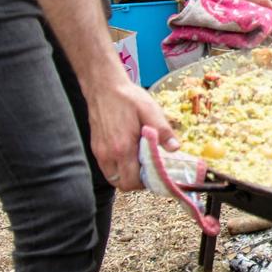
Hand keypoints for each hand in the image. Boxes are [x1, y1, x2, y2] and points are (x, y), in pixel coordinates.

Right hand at [86, 78, 177, 192]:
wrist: (103, 86)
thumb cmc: (127, 97)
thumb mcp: (150, 110)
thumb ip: (163, 131)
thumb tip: (175, 148)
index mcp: (122, 148)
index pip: (132, 181)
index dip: (146, 183)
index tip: (157, 174)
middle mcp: (108, 154)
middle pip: (122, 184)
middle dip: (137, 182)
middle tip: (149, 170)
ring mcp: (99, 152)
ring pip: (113, 178)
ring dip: (127, 176)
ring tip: (139, 163)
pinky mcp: (96, 148)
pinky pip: (107, 168)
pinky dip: (118, 168)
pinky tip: (129, 155)